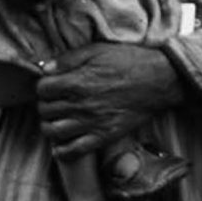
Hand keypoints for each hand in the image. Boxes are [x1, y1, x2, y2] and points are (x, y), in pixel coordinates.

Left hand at [37, 43, 185, 157]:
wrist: (159, 80)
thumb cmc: (129, 61)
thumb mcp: (97, 50)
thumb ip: (68, 59)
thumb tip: (45, 68)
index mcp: (77, 81)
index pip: (42, 89)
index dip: (43, 86)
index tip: (51, 85)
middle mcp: (81, 104)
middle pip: (45, 110)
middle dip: (45, 104)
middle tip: (54, 101)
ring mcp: (92, 123)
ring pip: (53, 132)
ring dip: (49, 125)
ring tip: (57, 119)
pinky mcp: (104, 136)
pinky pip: (74, 151)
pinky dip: (62, 150)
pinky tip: (62, 143)